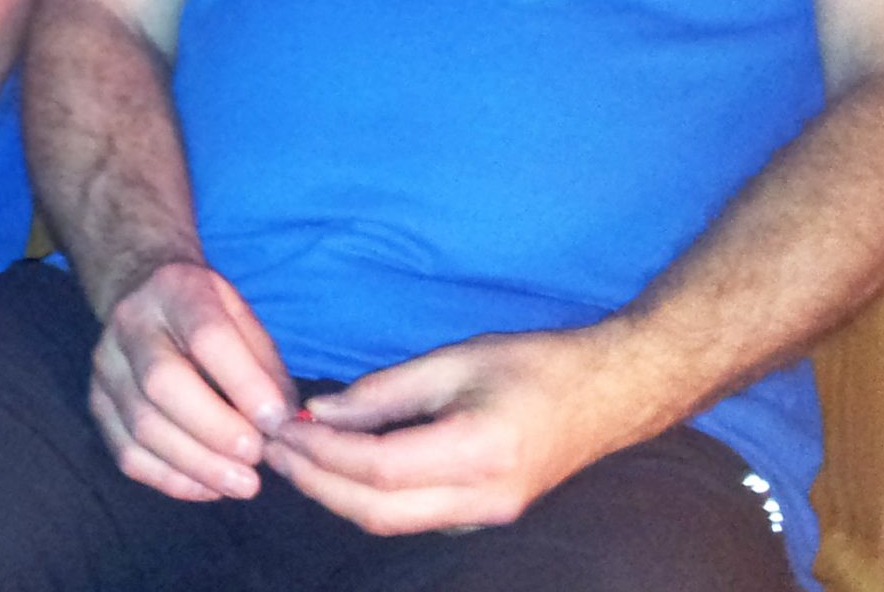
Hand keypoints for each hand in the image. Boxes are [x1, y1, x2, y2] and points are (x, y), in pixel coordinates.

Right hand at [88, 259, 298, 501]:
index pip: (206, 335)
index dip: (244, 383)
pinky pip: (126, 454)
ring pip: (142, 426)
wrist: (141, 295)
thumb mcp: (243, 316)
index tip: (277, 421)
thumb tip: (281, 424)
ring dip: (197, 464)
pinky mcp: (97, 404)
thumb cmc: (207, 312)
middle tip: (256, 458)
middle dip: (215, 430)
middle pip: (162, 382)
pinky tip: (207, 487)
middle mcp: (130, 323)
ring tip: (241, 483)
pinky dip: (170, 480)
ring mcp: (106, 365)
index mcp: (175, 289)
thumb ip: (264, 365)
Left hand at [266, 328, 637, 532]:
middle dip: (316, 484)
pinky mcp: (485, 516)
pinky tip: (340, 466)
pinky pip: (414, 518)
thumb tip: (319, 413)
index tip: (283, 427)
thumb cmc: (535, 364)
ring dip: (336, 495)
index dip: (322, 452)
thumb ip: (383, 391)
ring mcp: (487, 515)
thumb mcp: (454, 360)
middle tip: (273, 450)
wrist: (610, 393)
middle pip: (377, 512)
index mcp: (478, 452)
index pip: (378, 467)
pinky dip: (368, 498)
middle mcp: (484, 499)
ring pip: (392, 523)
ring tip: (295, 457)